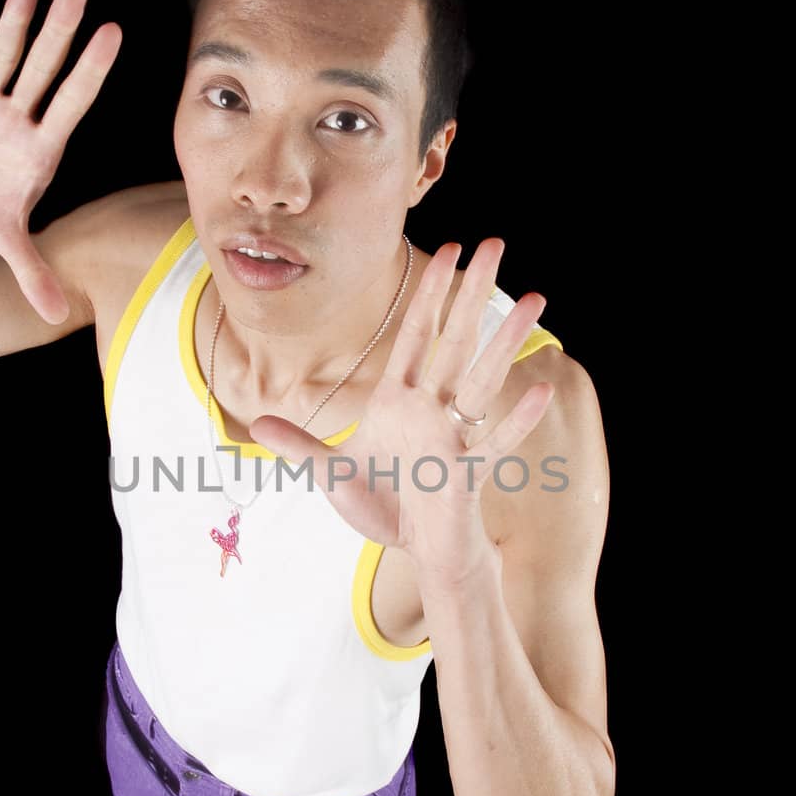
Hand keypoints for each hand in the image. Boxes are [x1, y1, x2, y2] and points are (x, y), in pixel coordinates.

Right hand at [0, 0, 122, 321]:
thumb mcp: (8, 243)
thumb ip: (32, 272)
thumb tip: (53, 315)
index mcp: (40, 147)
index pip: (72, 101)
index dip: (91, 70)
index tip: (113, 33)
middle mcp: (18, 117)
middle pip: (43, 67)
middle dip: (58, 30)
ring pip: (3, 54)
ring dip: (14, 17)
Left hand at [248, 238, 555, 584]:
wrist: (413, 551)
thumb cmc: (380, 507)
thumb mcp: (330, 473)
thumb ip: (299, 446)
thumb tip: (257, 424)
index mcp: (398, 400)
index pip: (417, 333)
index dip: (430, 291)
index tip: (450, 248)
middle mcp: (430, 409)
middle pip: (455, 338)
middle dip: (473, 291)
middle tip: (497, 244)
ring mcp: (453, 437)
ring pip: (482, 378)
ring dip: (505, 339)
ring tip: (533, 299)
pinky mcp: (467, 472)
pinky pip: (495, 442)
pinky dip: (515, 420)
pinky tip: (538, 390)